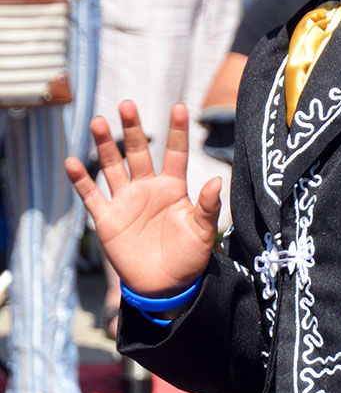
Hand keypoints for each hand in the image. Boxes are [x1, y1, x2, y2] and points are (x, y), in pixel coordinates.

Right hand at [65, 101, 219, 295]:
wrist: (164, 286)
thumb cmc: (189, 258)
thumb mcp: (203, 232)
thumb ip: (207, 206)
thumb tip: (216, 179)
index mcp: (173, 188)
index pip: (176, 154)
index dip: (177, 131)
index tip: (180, 107)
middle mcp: (147, 189)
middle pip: (138, 152)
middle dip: (133, 129)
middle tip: (127, 105)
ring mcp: (126, 201)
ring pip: (112, 167)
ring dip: (105, 145)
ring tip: (99, 122)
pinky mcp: (107, 219)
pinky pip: (92, 195)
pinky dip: (81, 180)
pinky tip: (72, 162)